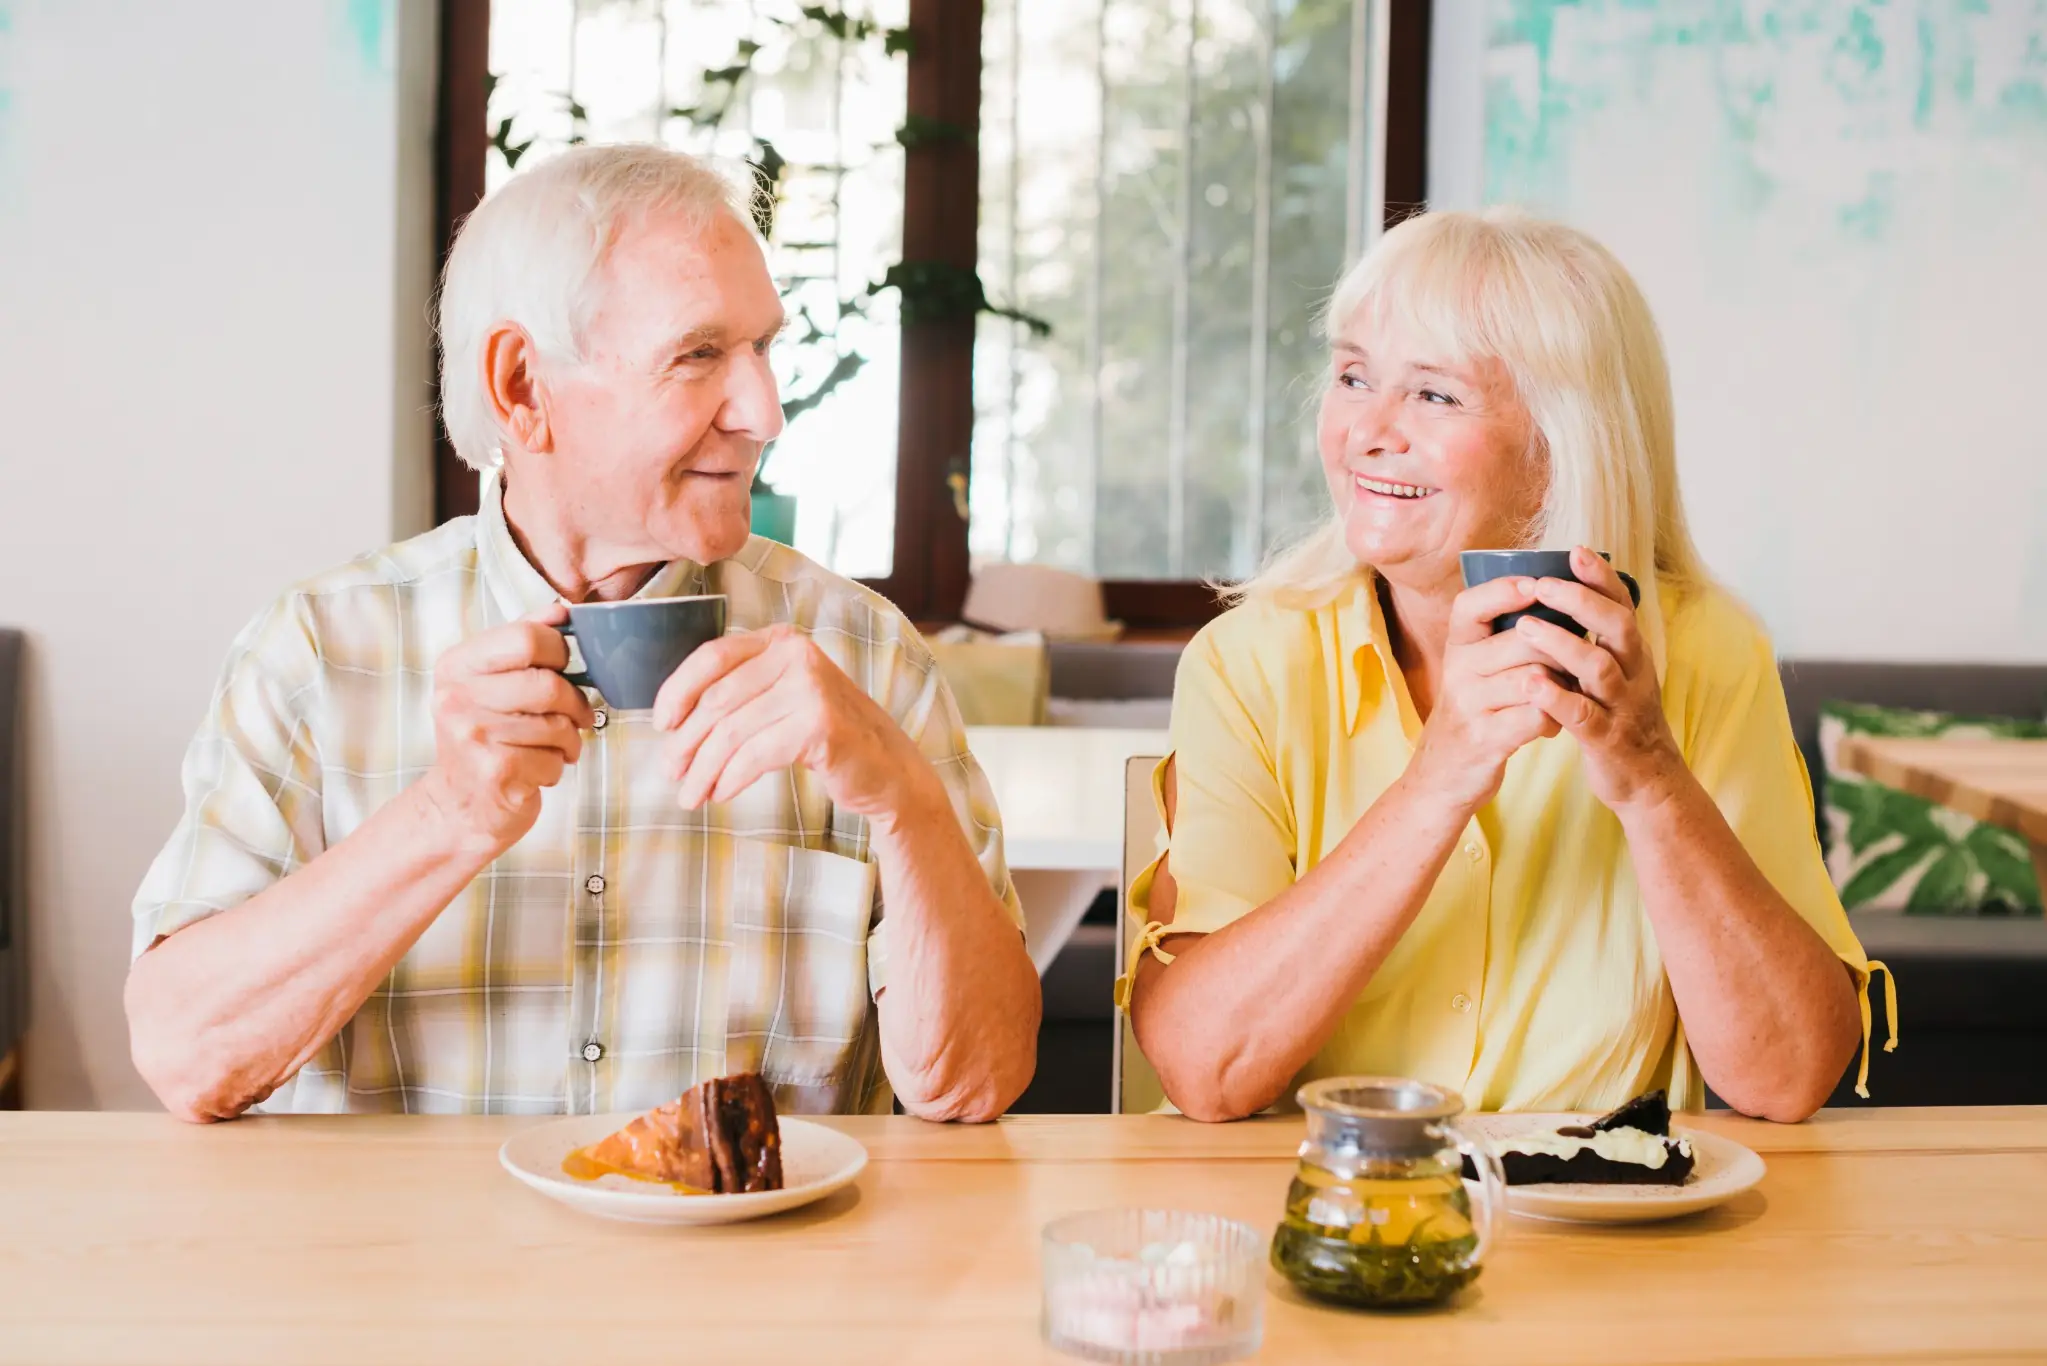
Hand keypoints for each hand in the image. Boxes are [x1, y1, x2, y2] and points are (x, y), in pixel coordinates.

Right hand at [420, 603, 594, 852]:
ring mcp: (472, 737)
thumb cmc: (486, 738)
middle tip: (577, 716)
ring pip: (557, 726)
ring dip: (568, 741)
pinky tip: (535, 772)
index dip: (560, 652)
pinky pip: (553, 760)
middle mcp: (456, 698)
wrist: (458, 806)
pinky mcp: (494, 773)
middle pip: (549, 685)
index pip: (527, 637)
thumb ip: (523, 643)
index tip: (562, 668)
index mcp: (457, 666)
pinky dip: (556, 768)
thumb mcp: (492, 683)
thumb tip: (561, 609)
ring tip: (554, 748)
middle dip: (574, 704)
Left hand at [652, 625, 933, 820]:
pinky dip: (731, 778)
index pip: (712, 657)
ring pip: (730, 732)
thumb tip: (674, 724)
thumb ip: (744, 693)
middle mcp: (797, 655)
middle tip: (672, 774)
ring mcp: (810, 688)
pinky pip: (754, 755)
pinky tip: (722, 794)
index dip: (677, 691)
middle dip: (686, 743)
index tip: (661, 725)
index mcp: (783, 641)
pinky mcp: (819, 725)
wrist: (889, 771)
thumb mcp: (785, 700)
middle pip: (717, 701)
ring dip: (704, 769)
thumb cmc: (829, 738)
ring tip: (692, 795)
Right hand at [1407, 576, 1563, 812]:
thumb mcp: (1474, 669)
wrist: (1442, 776)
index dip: (1501, 590)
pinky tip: (1554, 724)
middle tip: (1579, 655)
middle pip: (1521, 640)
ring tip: (1570, 692)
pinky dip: (1554, 719)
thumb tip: (1557, 597)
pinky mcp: (1485, 738)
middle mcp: (1457, 671)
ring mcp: (1469, 706)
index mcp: (1456, 647)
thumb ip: (1501, 637)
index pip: (1469, 606)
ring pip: (1533, 677)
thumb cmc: (1475, 712)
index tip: (1536, 583)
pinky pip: (1536, 716)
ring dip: (1563, 684)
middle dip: (1560, 646)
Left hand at [1512, 546, 1687, 812]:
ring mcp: (1622, 707)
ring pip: (1598, 668)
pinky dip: (1556, 698)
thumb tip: (1568, 593)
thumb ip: (1598, 640)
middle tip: (1544, 583)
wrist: (1649, 781)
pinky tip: (1531, 684)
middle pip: (1617, 627)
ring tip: (1525, 626)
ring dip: (1562, 644)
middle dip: (1582, 600)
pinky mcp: (1607, 740)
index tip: (1576, 550)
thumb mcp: (1617, 673)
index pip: (1622, 604)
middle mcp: (1633, 673)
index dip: (1602, 576)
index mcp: (1632, 654)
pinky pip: (1582, 715)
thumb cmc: (1621, 718)